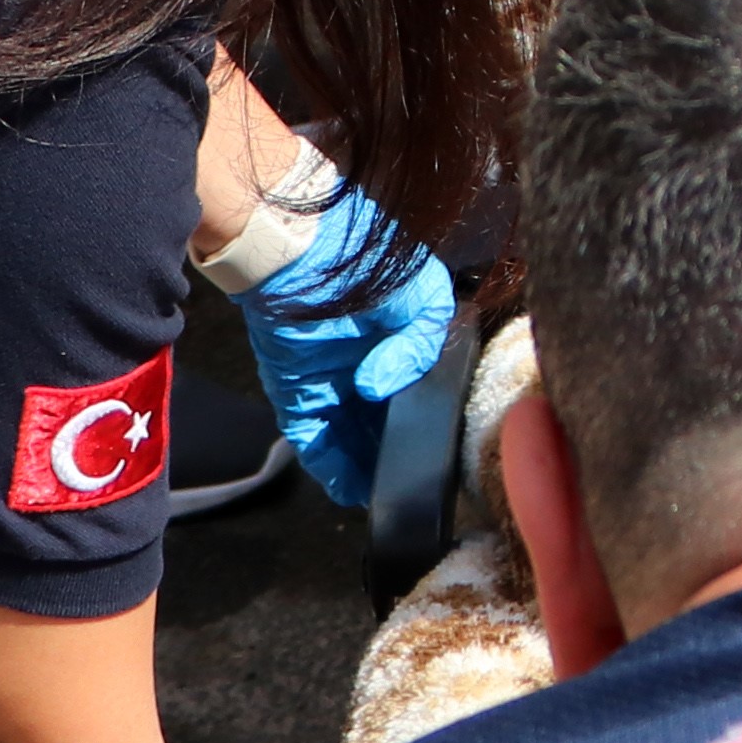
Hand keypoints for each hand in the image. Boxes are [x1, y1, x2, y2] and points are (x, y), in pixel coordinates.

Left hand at [227, 188, 457, 507]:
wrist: (293, 243)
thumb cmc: (360, 254)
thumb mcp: (421, 291)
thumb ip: (422, 344)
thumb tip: (381, 389)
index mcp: (400, 342)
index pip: (423, 396)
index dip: (435, 423)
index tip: (448, 454)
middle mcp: (368, 368)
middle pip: (389, 426)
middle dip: (401, 454)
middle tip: (420, 486)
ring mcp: (331, 386)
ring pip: (355, 441)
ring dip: (370, 469)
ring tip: (391, 498)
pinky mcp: (297, 396)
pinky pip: (316, 442)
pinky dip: (333, 468)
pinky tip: (354, 490)